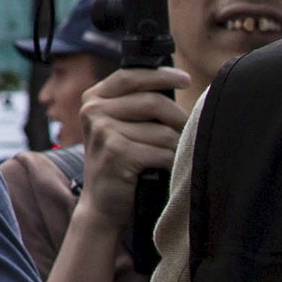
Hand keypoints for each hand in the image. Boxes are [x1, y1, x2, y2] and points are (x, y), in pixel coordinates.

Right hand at [76, 66, 189, 221]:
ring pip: (162, 131)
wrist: (102, 206)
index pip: (132, 75)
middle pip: (152, 102)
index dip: (162, 76)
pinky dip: (171, 162)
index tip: (185, 80)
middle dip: (178, 118)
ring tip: (172, 156)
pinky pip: (161, 152)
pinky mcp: (116, 152)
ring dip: (176, 146)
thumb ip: (136, 102)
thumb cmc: (119, 163)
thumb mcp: (118, 125)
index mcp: (93, 98)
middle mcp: (93, 110)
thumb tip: (178, 82)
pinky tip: (167, 170)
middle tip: (188, 130)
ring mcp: (103, 130)